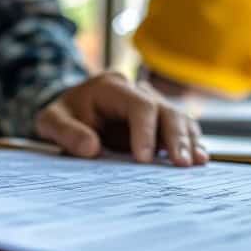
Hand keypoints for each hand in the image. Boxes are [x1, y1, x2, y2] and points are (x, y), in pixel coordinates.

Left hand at [36, 72, 207, 165]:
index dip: (145, 131)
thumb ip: (66, 132)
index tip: (143, 159)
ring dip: (187, 140)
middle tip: (181, 163)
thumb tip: (90, 149)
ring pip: (176, 117)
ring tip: (196, 162)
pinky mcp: (155, 119)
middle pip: (164, 109)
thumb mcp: (51, 121)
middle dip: (175, 137)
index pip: (138, 105)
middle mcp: (135, 91)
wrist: (72, 110)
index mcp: (111, 87)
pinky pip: (178, 127)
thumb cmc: (63, 115)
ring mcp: (148, 103)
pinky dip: (189, 142)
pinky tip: (199, 158)